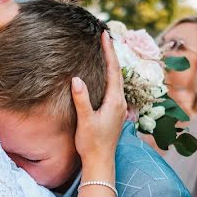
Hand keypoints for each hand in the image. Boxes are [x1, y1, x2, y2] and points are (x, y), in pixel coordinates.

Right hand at [72, 31, 126, 167]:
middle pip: (117, 72)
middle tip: (105, 36)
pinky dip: (109, 76)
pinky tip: (104, 75)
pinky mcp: (115, 113)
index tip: (105, 35)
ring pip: (116, 80)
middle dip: (111, 54)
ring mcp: (119, 108)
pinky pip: (114, 88)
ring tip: (105, 50)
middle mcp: (120, 102)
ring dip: (111, 64)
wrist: (100, 162)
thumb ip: (81, 99)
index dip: (109, 51)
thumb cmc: (92, 143)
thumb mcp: (85, 121)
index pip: (113, 70)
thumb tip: (76, 79)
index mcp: (115, 101)